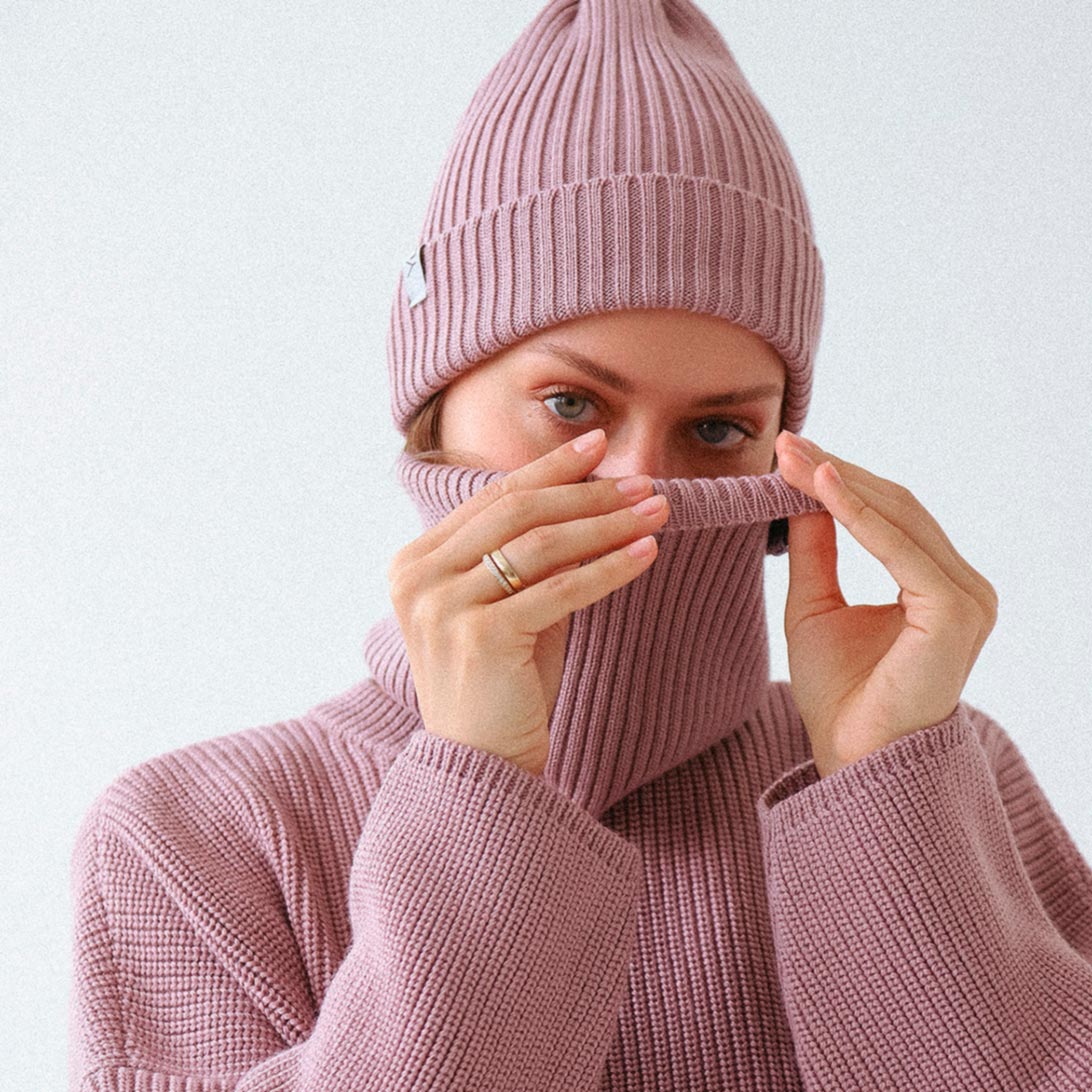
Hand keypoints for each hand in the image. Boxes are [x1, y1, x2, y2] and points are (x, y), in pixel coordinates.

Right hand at [388, 429, 670, 776]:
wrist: (481, 765)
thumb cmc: (503, 684)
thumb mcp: (511, 605)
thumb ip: (533, 555)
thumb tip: (596, 495)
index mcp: (415, 561)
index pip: (492, 498)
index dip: (549, 469)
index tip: (598, 446)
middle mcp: (418, 576)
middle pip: (518, 511)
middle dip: (588, 493)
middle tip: (642, 482)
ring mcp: (443, 606)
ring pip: (541, 544)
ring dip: (607, 524)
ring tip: (655, 512)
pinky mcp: (480, 637)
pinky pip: (559, 590)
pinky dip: (608, 569)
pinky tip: (647, 555)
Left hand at [774, 430, 997, 777]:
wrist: (851, 758)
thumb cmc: (838, 693)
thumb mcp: (815, 606)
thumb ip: (817, 550)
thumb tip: (804, 493)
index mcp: (937, 587)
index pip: (890, 515)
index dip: (840, 480)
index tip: (790, 454)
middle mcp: (962, 588)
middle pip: (897, 507)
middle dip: (836, 472)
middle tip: (785, 445)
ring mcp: (966, 599)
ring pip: (899, 518)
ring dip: (841, 483)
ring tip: (792, 458)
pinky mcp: (954, 612)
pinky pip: (899, 549)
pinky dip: (857, 514)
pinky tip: (819, 485)